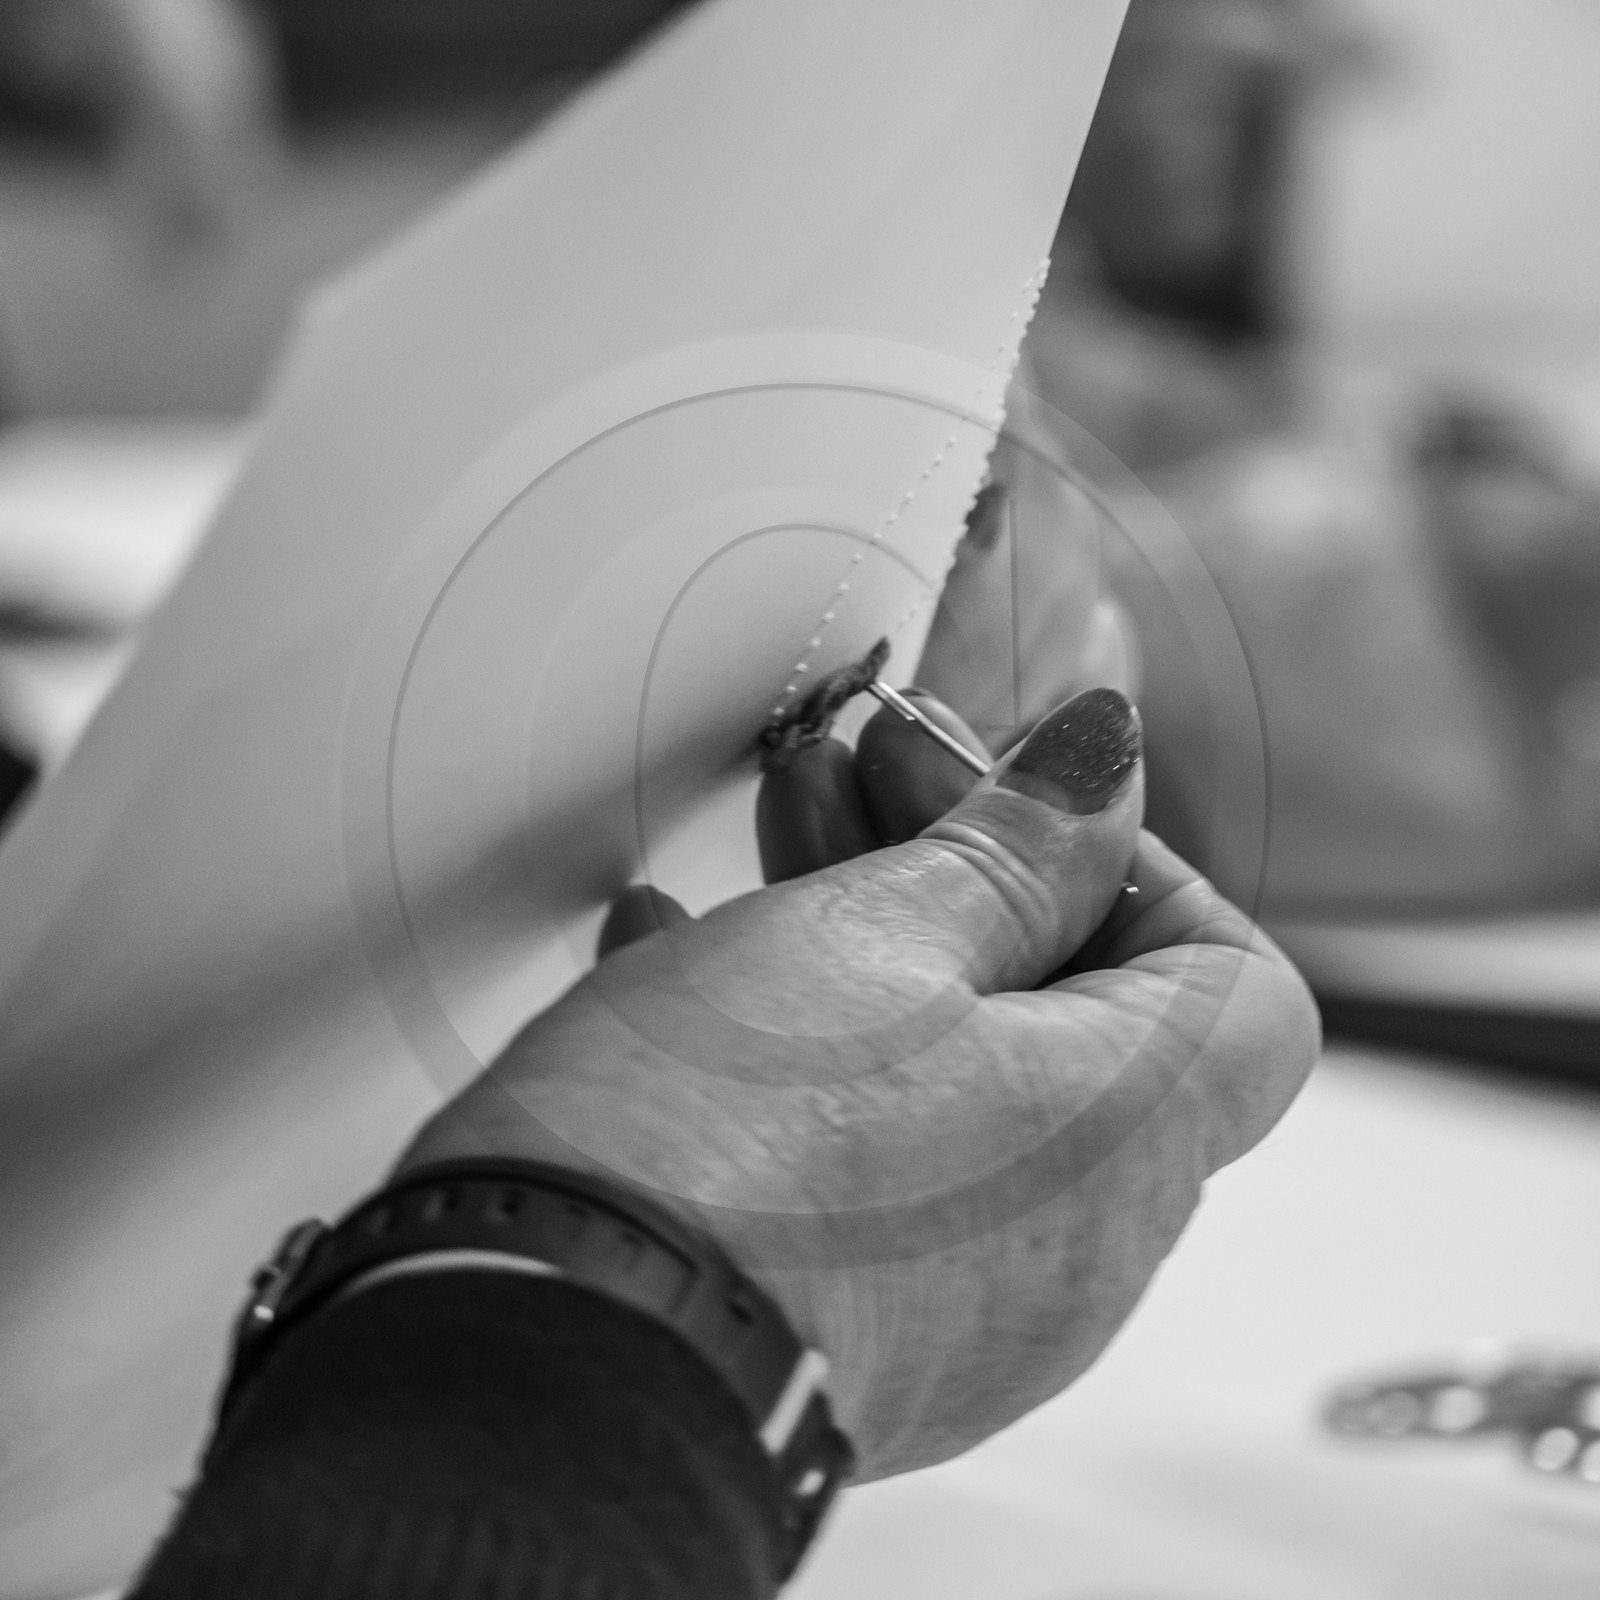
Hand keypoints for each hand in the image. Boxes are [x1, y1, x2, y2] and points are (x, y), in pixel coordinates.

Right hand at [398, 685, 1317, 1480]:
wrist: (542, 1361)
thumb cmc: (714, 1148)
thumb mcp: (876, 932)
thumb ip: (1019, 847)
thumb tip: (1108, 769)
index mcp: (1124, 1136)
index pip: (1236, 987)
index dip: (1136, 870)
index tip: (1013, 809)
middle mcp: (1072, 1246)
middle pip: (1072, 1016)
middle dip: (964, 868)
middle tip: (856, 777)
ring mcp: (965, 1304)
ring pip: (959, 1077)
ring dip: (875, 940)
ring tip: (758, 843)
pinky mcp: (852, 1329)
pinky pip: (868, 1161)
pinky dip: (807, 1056)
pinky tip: (688, 964)